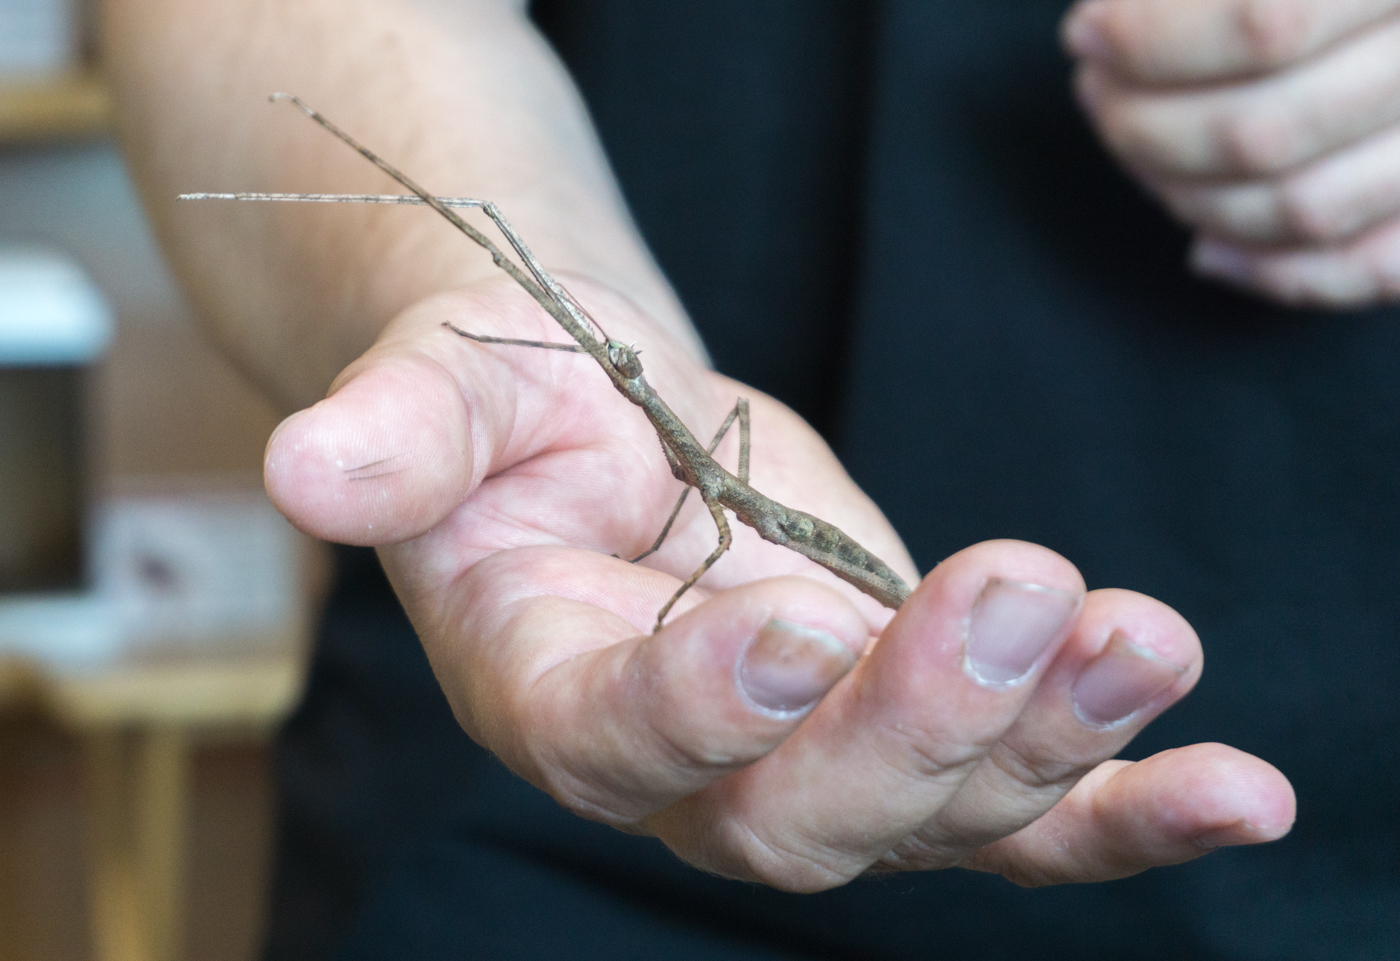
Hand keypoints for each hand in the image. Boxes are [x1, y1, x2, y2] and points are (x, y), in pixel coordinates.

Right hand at [265, 275, 1293, 889]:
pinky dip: (1129, 805)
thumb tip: (307, 460)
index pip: (615, 737)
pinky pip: (1027, 810)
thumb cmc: (508, 414)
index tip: (782, 623)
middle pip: (801, 815)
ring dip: (1053, 740)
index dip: (698, 701)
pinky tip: (1239, 789)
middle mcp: (690, 763)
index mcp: (549, 691)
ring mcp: (819, 760)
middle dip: (910, 724)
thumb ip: (392, 438)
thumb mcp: (439, 398)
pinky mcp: (917, 730)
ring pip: (942, 814)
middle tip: (1006, 596)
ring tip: (1141, 641)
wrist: (601, 430)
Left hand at [1063, 0, 1399, 307]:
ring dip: (1189, 197)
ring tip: (1137, 150)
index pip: (1265, 25)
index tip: (1088, 33)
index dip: (1152, 41)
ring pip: (1304, 210)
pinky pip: (1370, 271)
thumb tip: (1102, 25)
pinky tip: (1207, 246)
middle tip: (1099, 93)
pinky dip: (1276, 274)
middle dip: (1147, 128)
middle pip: (1266, 133)